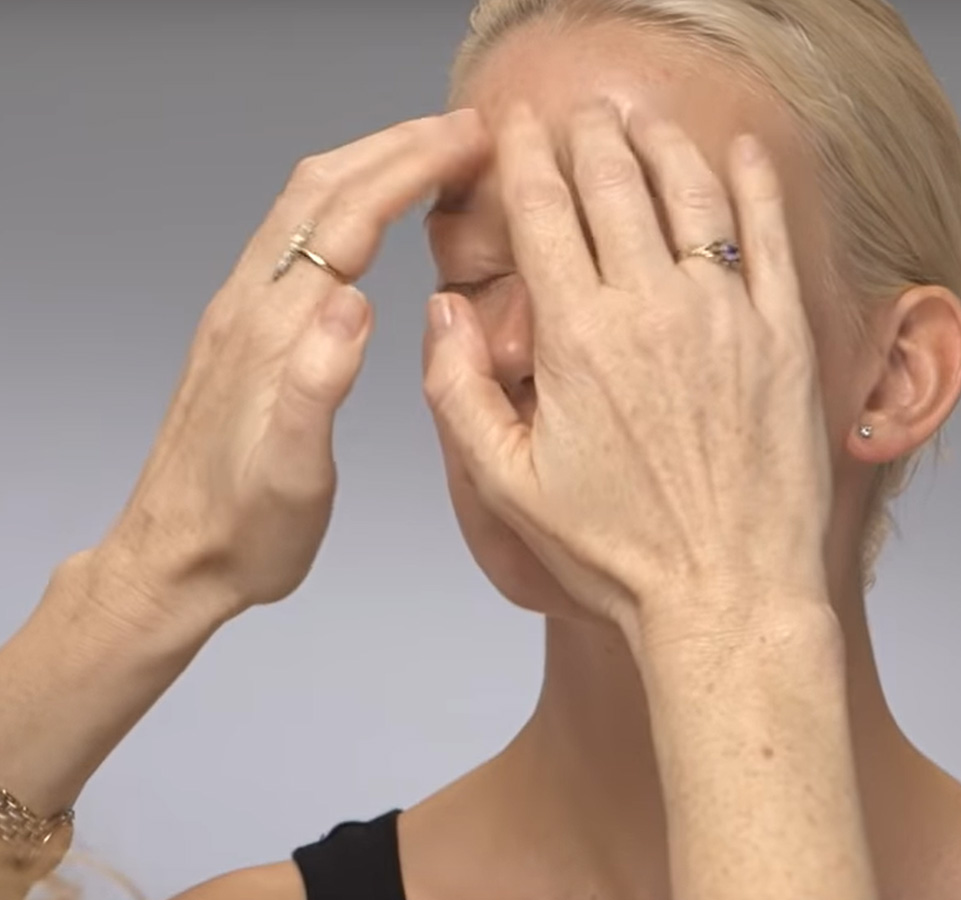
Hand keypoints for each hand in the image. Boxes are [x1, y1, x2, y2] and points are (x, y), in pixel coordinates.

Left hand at [95, 110, 488, 627]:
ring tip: (432, 152)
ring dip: (371, 163)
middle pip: (322, 189)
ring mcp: (245, 312)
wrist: (179, 557)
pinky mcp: (248, 329)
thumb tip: (354, 300)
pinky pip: (297, 236)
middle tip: (465, 129)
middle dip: (396, 145)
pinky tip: (374, 215)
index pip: (346, 217)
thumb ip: (317, 385)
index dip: (409, 167)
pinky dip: (348, 201)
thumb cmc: (246, 529)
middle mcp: (252, 305)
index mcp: (273, 331)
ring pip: (305, 205)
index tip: (468, 141)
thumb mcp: (292, 475)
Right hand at [423, 102, 832, 649]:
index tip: (516, 122)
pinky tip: (744, 151)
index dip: (525, 155)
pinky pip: (771, 238)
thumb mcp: (507, 485)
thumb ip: (459, 391)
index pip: (542, 212)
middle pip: (615, 185)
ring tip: (644, 119)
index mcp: (577, 337)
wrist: (726, 596)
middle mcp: (651, 308)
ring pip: (692, 195)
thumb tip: (441, 311)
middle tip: (581, 110)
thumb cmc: (616, 552)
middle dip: (591, 134)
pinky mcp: (782, 338)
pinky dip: (756, 184)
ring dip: (663, 144)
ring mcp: (725, 317)